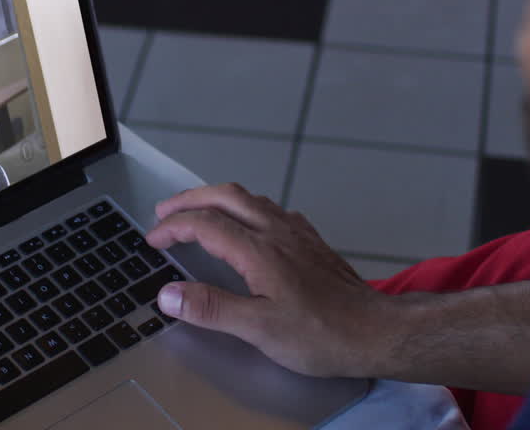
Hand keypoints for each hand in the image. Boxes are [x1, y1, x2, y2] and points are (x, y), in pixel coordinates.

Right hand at [145, 183, 399, 378]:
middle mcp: (277, 231)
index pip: (204, 224)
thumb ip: (212, 308)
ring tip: (198, 211)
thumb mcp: (259, 329)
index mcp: (259, 250)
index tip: (153, 239)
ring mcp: (297, 233)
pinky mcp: (312, 241)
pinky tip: (249, 224)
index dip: (173, 228)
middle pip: (225, 196)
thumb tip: (168, 294)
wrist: (376, 331)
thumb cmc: (321, 334)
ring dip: (217, 199)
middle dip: (190, 199)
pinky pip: (272, 209)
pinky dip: (247, 208)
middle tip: (165, 212)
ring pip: (250, 198)